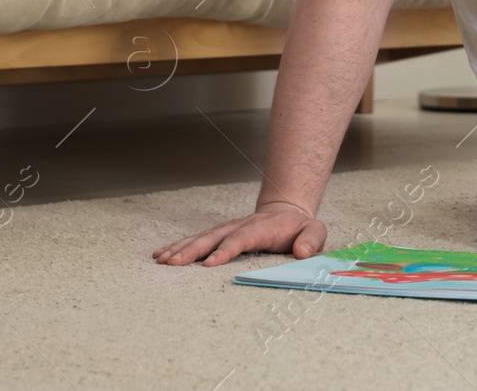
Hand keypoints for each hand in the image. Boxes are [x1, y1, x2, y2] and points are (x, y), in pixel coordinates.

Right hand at [152, 201, 325, 265]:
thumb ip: (311, 240)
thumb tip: (302, 253)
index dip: (225, 250)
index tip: (208, 264)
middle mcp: (240, 227)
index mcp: (261, 229)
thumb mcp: (315, 232)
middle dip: (192, 251)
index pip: (241, 239)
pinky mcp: (219, 234)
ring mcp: (227, 229)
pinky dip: (179, 246)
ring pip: (201, 238)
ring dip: (181, 249)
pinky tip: (161, 255)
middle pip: (213, 238)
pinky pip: (197, 240)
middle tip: (172, 264)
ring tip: (161, 260)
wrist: (287, 212)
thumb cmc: (300, 228)